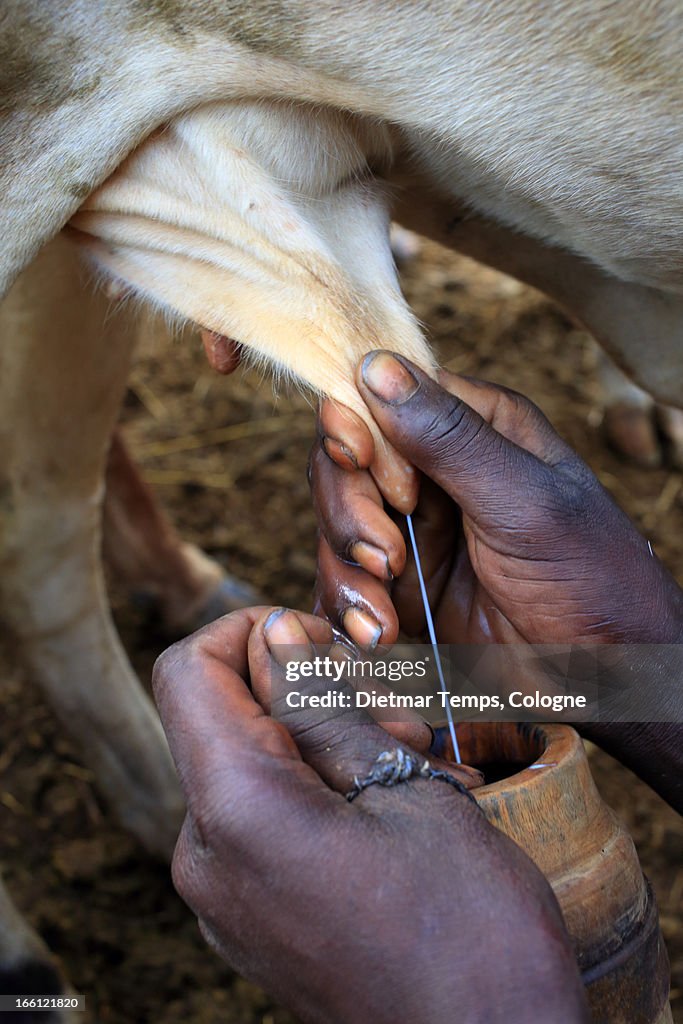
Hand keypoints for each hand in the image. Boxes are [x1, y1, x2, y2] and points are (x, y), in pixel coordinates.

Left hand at [153, 607, 587, 1023]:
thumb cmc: (469, 932)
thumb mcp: (407, 788)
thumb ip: (323, 707)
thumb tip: (275, 634)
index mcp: (235, 810)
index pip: (187, 669)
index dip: (251, 630)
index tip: (326, 643)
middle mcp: (205, 856)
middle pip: (222, 716)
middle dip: (304, 689)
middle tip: (402, 715)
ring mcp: (223, 898)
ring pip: (250, 766)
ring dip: (324, 740)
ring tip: (415, 761)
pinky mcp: (249, 922)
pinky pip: (261, 822)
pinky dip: (316, 790)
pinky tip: (392, 805)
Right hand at [311, 351, 682, 647]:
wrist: (611, 674)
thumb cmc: (593, 576)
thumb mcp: (526, 500)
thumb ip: (451, 438)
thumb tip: (376, 367)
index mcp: (475, 427)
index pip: (380, 399)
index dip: (357, 429)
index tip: (362, 464)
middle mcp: (436, 473)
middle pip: (344, 466)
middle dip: (349, 515)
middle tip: (385, 560)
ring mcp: (416, 532)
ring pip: (335, 528)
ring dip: (346, 575)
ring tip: (383, 623)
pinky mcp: (403, 587)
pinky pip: (347, 584)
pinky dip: (350, 610)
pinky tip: (379, 637)